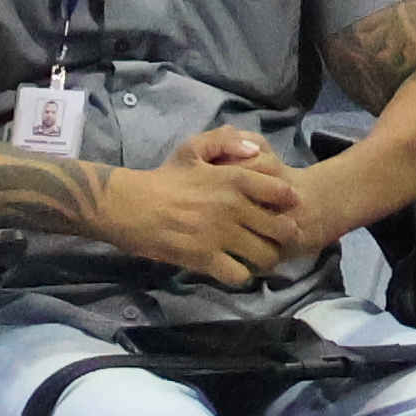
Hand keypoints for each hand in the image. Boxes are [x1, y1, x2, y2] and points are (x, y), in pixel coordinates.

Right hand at [96, 131, 308, 286]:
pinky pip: (239, 275)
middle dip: (283, 236)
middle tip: (272, 238)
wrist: (129, 206)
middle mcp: (231, 207)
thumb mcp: (191, 149)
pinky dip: (240, 274)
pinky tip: (233, 266)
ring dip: (265, 258)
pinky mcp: (205, 258)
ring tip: (255, 256)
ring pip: (265, 256)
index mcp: (231, 178)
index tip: (279, 208)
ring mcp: (219, 234)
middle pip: (281, 229)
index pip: (281, 192)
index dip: (286, 202)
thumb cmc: (163, 178)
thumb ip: (224, 141)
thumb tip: (255, 150)